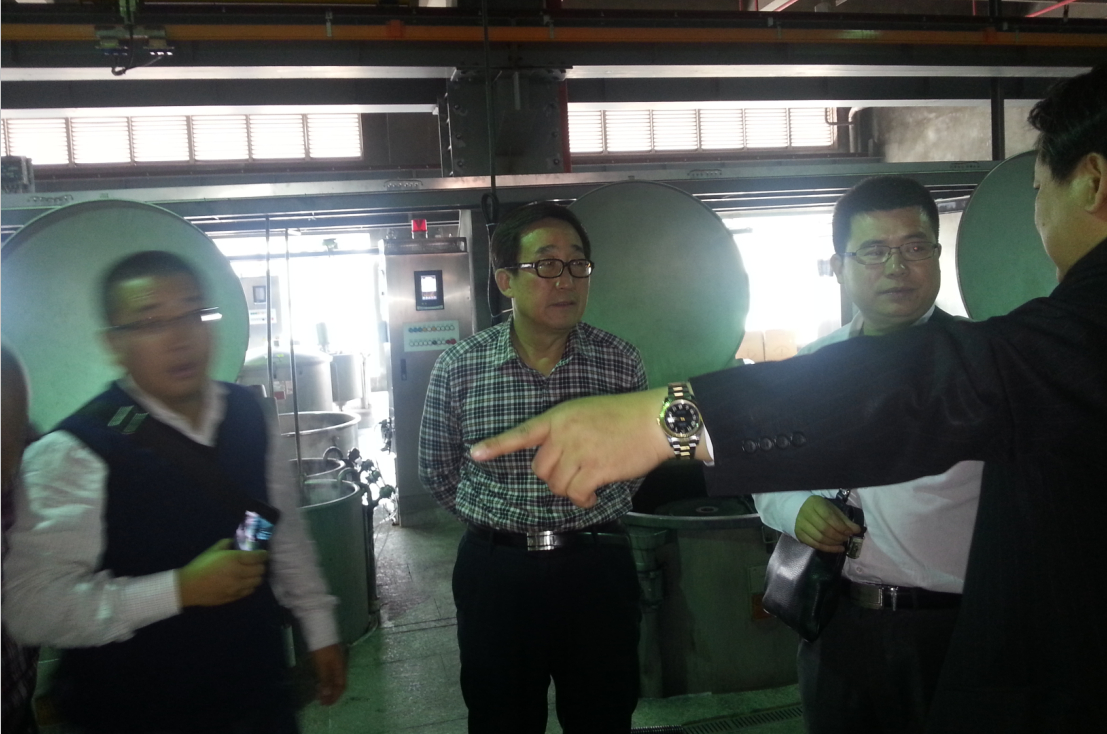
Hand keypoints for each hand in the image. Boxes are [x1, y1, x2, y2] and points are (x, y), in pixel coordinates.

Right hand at [177, 539, 267, 607]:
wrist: (189, 587)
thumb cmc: (200, 566)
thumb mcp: (213, 550)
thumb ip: (227, 543)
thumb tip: (235, 542)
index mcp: (234, 559)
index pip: (258, 557)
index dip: (263, 554)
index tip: (263, 553)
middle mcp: (239, 573)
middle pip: (260, 570)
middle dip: (261, 565)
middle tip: (257, 563)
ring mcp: (238, 587)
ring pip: (257, 581)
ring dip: (257, 576)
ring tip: (252, 573)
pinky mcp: (234, 597)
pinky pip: (249, 591)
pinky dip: (251, 586)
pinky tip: (245, 582)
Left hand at [311, 644, 346, 705]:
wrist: (321, 631)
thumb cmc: (322, 649)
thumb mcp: (322, 665)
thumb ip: (325, 679)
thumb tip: (327, 694)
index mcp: (341, 668)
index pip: (341, 686)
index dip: (334, 696)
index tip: (325, 704)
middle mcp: (340, 666)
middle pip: (339, 683)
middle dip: (332, 694)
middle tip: (322, 701)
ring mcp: (335, 661)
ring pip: (334, 678)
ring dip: (328, 687)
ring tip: (320, 694)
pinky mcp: (329, 658)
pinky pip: (330, 673)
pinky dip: (326, 680)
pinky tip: (320, 681)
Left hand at [471, 387, 672, 507]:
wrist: (653, 420)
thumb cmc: (623, 416)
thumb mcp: (586, 412)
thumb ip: (565, 431)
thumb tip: (557, 458)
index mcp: (559, 416)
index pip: (522, 432)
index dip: (496, 445)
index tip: (475, 454)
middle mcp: (564, 433)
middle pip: (540, 469)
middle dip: (555, 478)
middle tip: (575, 475)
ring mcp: (579, 451)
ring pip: (557, 484)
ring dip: (570, 491)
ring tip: (587, 485)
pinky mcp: (595, 469)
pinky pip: (576, 494)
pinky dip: (583, 501)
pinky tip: (593, 496)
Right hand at [793, 496, 861, 552]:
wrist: (799, 509)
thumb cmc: (819, 509)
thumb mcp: (832, 509)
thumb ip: (844, 520)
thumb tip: (857, 530)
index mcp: (816, 504)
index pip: (829, 517)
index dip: (841, 526)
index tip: (850, 532)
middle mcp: (806, 514)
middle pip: (824, 529)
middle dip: (838, 536)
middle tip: (846, 538)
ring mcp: (801, 525)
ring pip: (820, 538)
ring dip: (834, 543)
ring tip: (842, 543)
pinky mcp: (799, 535)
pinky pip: (815, 545)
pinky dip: (828, 549)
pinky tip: (837, 549)